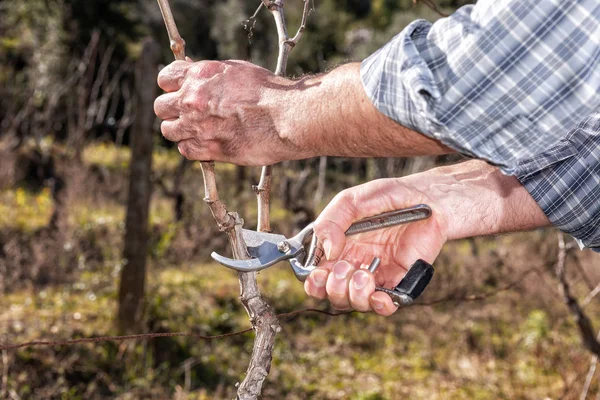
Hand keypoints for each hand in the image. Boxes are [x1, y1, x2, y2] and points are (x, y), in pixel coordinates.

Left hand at [154, 60, 310, 164]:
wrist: (286, 116)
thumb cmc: (269, 91)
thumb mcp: (237, 70)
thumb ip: (212, 75)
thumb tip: (197, 77)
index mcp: (199, 75)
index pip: (164, 78)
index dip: (171, 85)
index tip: (179, 91)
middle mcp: (192, 100)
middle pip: (160, 107)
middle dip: (172, 110)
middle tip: (187, 113)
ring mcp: (198, 126)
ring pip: (168, 131)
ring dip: (179, 131)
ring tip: (196, 130)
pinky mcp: (209, 149)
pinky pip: (185, 150)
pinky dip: (191, 148)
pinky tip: (204, 144)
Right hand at [303, 160, 550, 315]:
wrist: (429, 200)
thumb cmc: (390, 196)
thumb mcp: (354, 200)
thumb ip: (332, 221)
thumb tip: (326, 251)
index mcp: (338, 247)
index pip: (316, 275)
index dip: (313, 282)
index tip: (318, 274)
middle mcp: (354, 264)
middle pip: (333, 294)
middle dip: (333, 288)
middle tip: (346, 269)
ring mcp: (376, 275)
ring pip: (355, 303)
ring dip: (354, 295)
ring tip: (364, 275)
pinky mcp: (398, 281)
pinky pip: (385, 305)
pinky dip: (379, 306)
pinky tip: (379, 296)